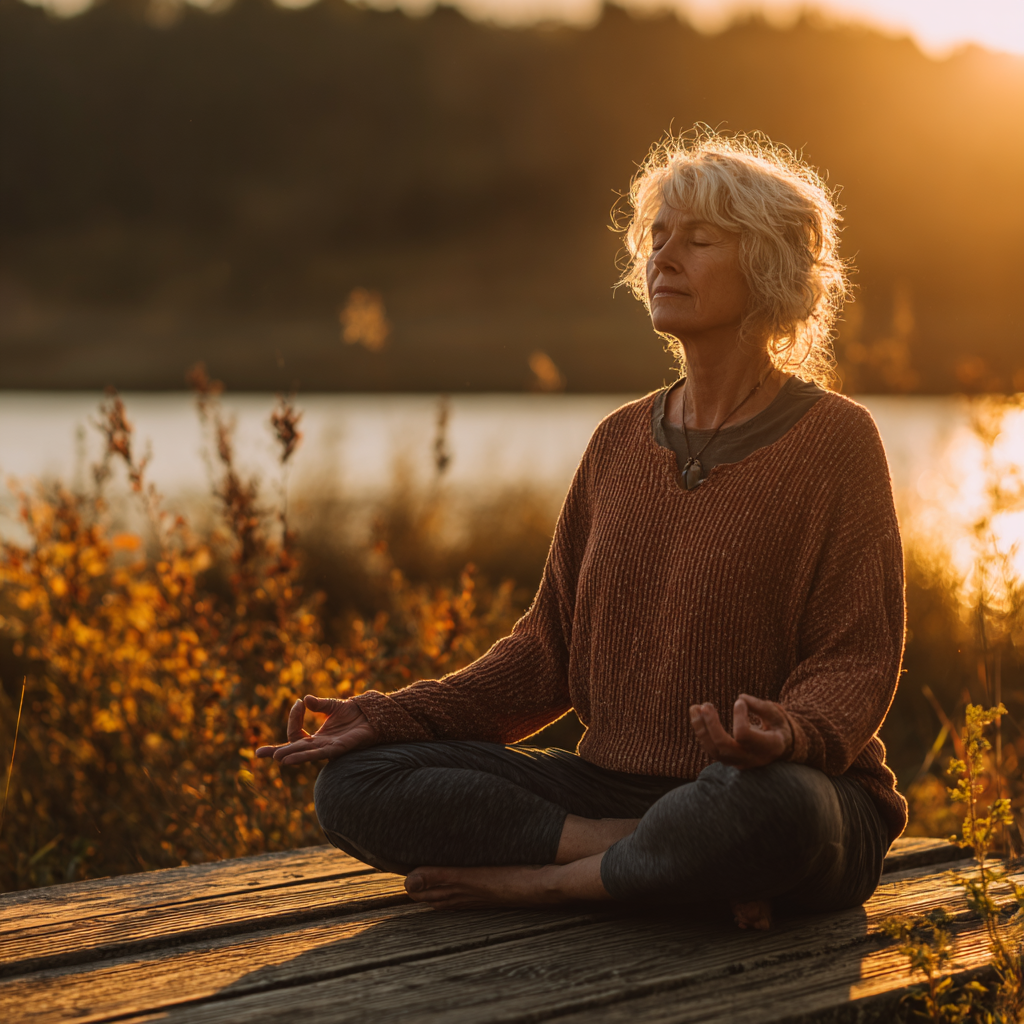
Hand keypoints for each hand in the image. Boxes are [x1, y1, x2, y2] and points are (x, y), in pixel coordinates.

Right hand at [256, 695, 377, 765]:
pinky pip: (320, 753)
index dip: (294, 718)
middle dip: (277, 752)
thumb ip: (319, 704)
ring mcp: (329, 748)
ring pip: (306, 754)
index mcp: (317, 737)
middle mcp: (320, 745)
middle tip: (259, 754)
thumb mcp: (333, 706)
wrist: (373, 715)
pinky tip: (293, 757)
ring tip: (277, 758)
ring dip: (291, 755)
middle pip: (294, 750)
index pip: (296, 735)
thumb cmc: (354, 713)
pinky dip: (305, 755)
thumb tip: (306, 699)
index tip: (299, 702)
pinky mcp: (339, 748)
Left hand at [689, 694, 792, 769]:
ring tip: (694, 708)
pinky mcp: (730, 761)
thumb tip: (740, 698)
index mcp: (769, 747)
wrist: (780, 748)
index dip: (738, 716)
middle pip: (724, 747)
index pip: (744, 735)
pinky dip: (703, 733)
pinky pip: (712, 750)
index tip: (739, 702)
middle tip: (705, 705)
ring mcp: (740, 763)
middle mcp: (753, 759)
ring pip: (714, 751)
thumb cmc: (778, 726)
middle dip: (711, 725)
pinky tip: (697, 716)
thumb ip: (760, 706)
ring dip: (701, 728)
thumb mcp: (776, 714)